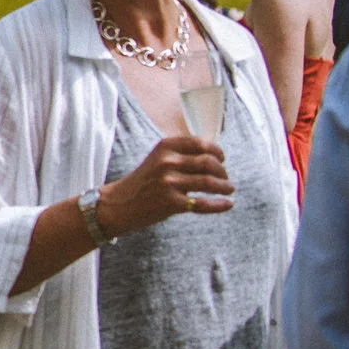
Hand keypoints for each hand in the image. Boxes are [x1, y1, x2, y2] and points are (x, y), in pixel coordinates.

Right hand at [98, 135, 232, 235]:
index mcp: (165, 146)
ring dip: (225, 187)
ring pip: (209, 182)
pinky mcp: (171, 202)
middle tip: (226, 179)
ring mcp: (169, 182)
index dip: (217, 151)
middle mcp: (167, 162)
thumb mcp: (157, 159)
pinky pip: (203, 203)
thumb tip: (214, 157)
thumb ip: (181, 155)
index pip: (201, 143)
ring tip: (229, 190)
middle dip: (223, 171)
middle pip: (208, 163)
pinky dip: (220, 205)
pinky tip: (228, 205)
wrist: (119, 204)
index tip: (222, 159)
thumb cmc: (143, 182)